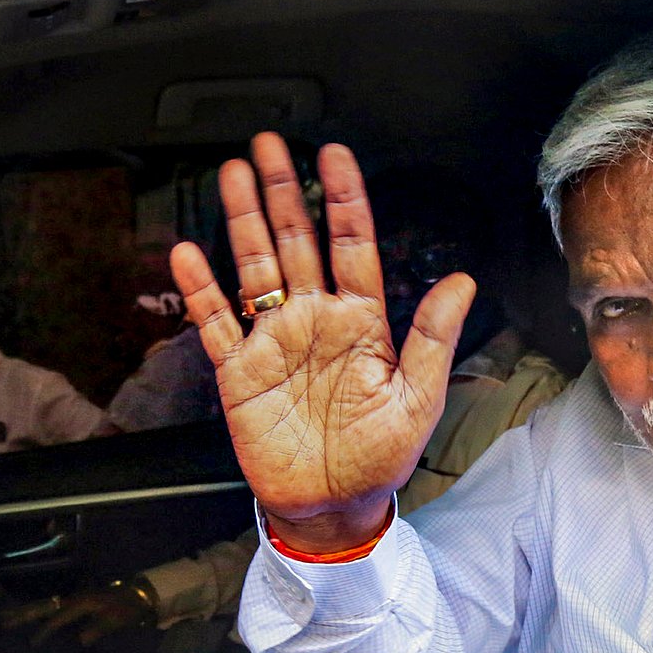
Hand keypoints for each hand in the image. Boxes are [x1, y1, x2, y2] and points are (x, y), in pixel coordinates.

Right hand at [1, 587, 153, 646]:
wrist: (140, 593)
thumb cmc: (130, 608)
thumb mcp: (117, 620)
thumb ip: (99, 629)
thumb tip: (80, 640)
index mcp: (84, 602)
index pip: (59, 617)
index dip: (46, 630)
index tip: (32, 643)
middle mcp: (76, 598)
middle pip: (46, 605)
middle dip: (25, 613)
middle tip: (3, 620)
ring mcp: (76, 599)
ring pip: (48, 604)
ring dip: (29, 610)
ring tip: (8, 617)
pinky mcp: (78, 601)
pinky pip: (55, 606)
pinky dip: (41, 610)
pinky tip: (31, 618)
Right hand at [170, 133, 474, 550]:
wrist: (333, 506)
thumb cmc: (380, 458)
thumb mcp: (417, 399)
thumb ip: (433, 338)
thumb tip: (462, 281)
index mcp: (362, 323)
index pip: (352, 247)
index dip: (343, 200)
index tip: (334, 156)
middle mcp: (316, 322)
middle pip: (297, 244)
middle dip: (283, 194)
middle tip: (270, 146)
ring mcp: (275, 342)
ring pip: (255, 269)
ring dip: (243, 223)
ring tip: (232, 175)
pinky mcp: (239, 372)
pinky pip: (216, 323)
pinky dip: (201, 290)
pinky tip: (189, 253)